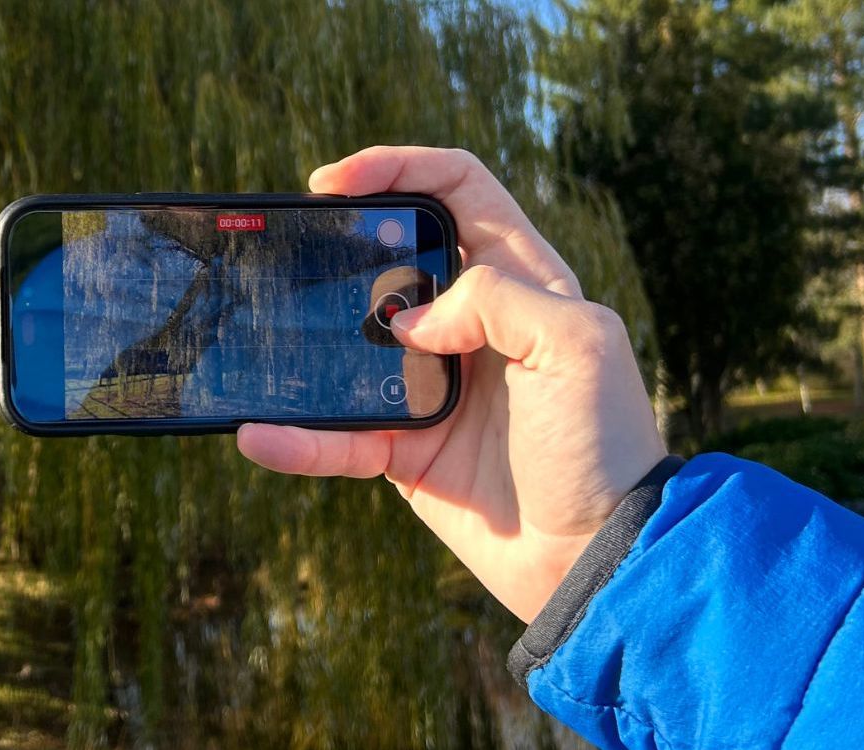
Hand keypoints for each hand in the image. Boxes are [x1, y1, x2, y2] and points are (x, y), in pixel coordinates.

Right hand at [236, 146, 666, 621]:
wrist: (595, 553)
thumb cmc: (603, 443)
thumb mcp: (576, 343)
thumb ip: (495, 297)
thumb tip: (408, 319)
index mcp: (522, 280)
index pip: (457, 189)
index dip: (398, 168)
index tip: (335, 182)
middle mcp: (471, 324)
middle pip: (388, 254)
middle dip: (337, 239)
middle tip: (293, 241)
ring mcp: (430, 386)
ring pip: (348, 344)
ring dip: (303, 337)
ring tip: (264, 331)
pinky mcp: (403, 450)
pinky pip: (335, 438)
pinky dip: (296, 439)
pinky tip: (260, 433)